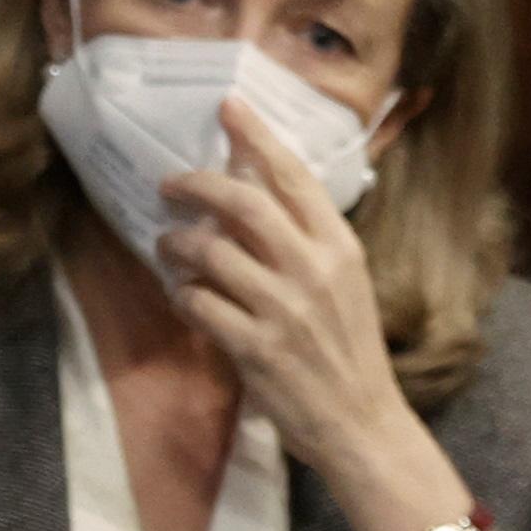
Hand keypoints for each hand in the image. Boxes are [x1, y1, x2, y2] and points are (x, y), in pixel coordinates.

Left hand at [163, 97, 485, 530]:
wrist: (363, 424)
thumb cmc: (349, 349)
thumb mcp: (343, 282)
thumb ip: (304, 239)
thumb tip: (252, 190)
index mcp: (339, 246)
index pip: (293, 176)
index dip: (256, 136)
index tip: (228, 105)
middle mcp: (313, 269)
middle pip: (243, 202)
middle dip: (197, 183)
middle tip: (168, 182)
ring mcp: (284, 310)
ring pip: (210, 251)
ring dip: (177, 243)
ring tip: (167, 244)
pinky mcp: (256, 349)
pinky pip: (200, 304)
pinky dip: (183, 294)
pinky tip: (182, 293)